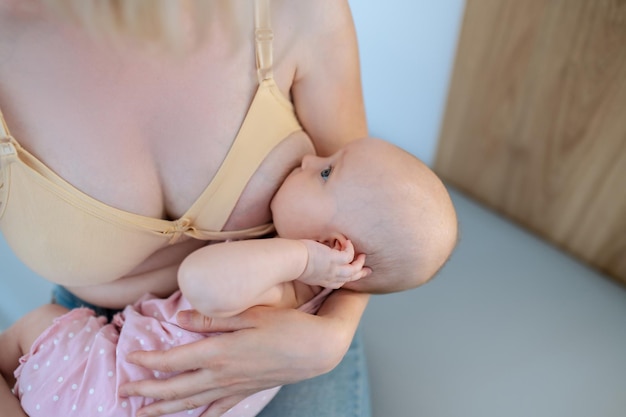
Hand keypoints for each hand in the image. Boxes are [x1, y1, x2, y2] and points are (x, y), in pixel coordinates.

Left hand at [118, 296, 361, 416]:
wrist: (317, 349)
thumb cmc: (286, 326)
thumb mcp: (250, 314)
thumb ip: (213, 318)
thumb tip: (180, 318)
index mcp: (220, 352)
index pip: (175, 360)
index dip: (150, 361)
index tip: (130, 358)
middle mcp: (223, 375)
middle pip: (177, 387)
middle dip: (147, 392)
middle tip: (123, 394)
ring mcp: (235, 387)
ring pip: (192, 402)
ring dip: (165, 409)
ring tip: (143, 414)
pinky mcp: (247, 392)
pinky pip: (219, 409)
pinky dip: (202, 416)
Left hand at [297, 239, 369, 288]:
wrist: (290, 261)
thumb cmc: (291, 263)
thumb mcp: (303, 269)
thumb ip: (311, 266)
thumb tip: (312, 256)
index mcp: (322, 281)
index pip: (338, 283)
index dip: (346, 280)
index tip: (351, 276)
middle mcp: (329, 278)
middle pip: (349, 279)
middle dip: (360, 274)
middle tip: (368, 271)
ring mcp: (333, 270)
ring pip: (353, 270)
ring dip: (359, 263)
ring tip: (363, 255)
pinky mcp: (334, 259)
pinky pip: (349, 255)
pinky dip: (350, 249)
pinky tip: (348, 242)